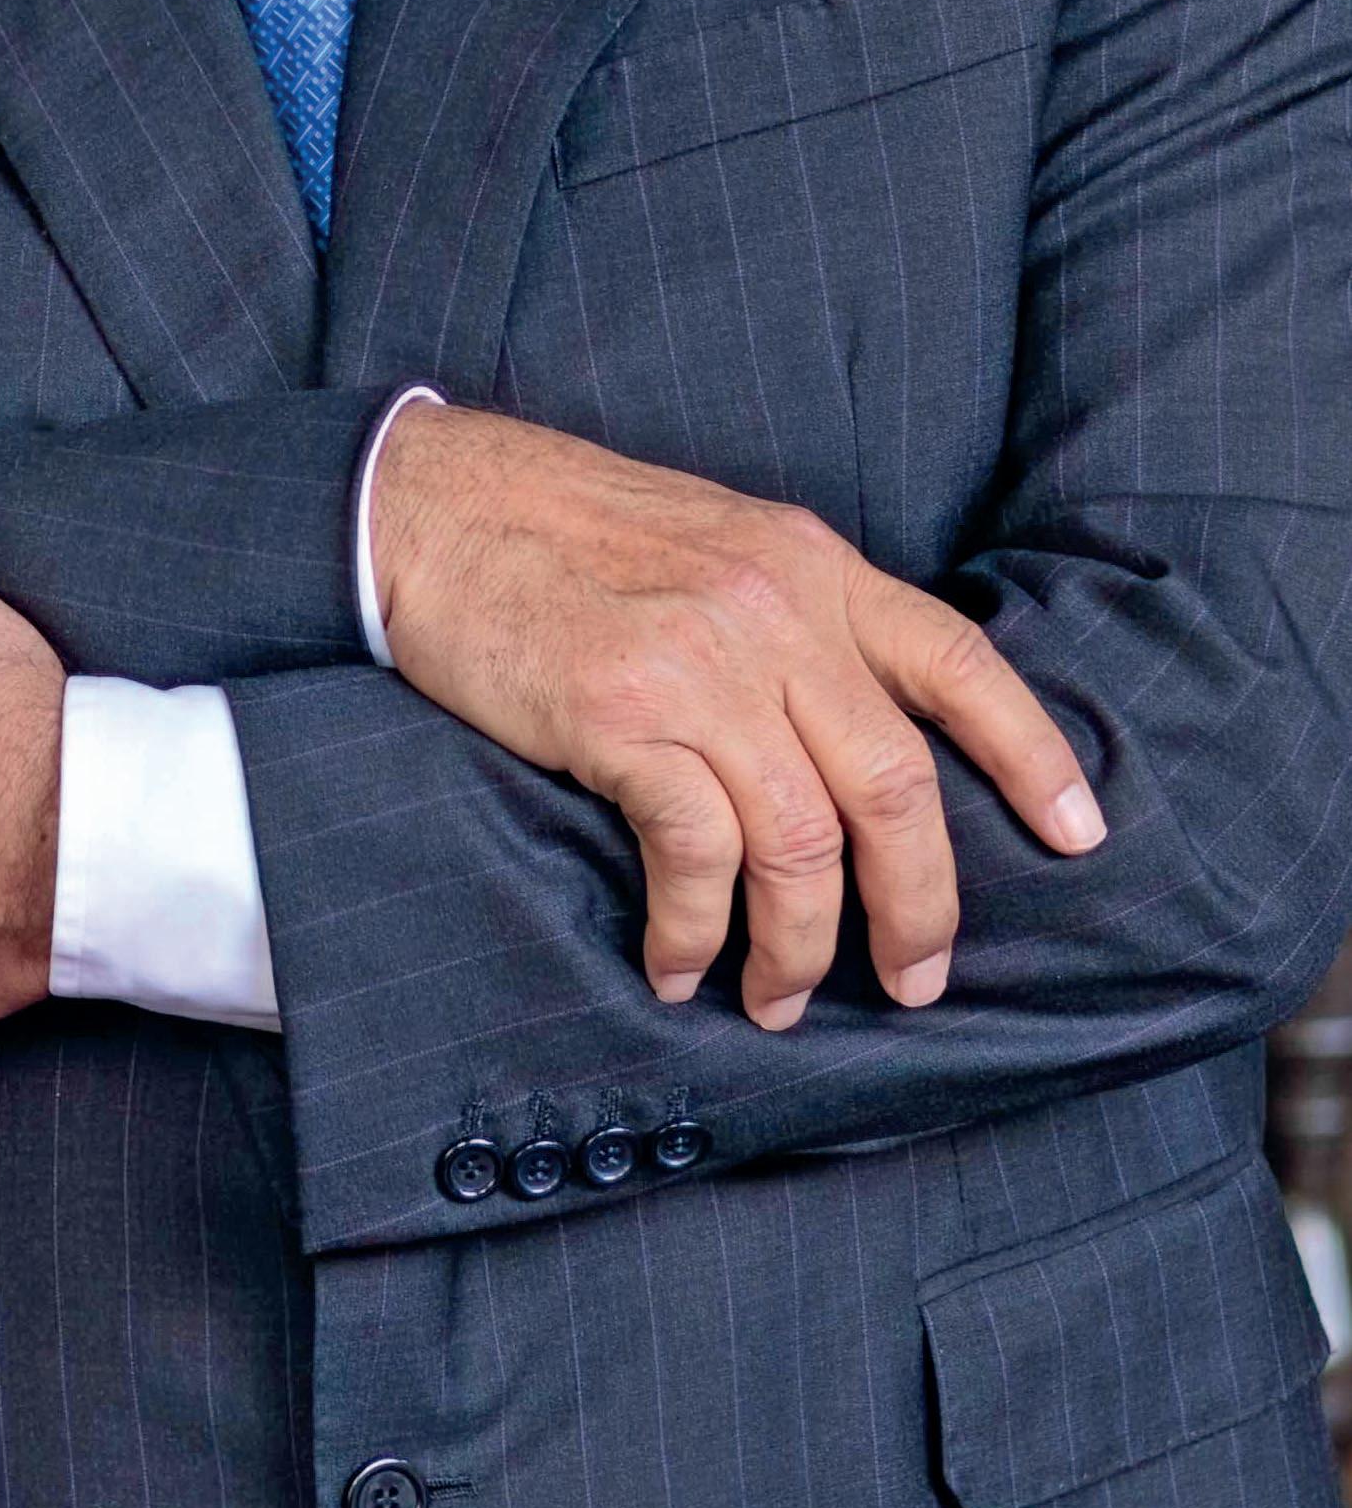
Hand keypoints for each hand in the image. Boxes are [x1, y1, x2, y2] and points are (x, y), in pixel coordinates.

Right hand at [366, 406, 1105, 1028]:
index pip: (958, 663)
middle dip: (920, 907)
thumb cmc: (558, 535)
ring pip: (805, 843)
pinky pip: (697, 855)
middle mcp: (777, 612)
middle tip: (913, 982)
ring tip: (775, 1000)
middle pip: (896, 786)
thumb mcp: (713, 544)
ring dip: (799, 947)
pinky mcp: (619, 716)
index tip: (1080, 836)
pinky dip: (697, 931)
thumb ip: (788, 619)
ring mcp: (701, 665)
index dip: (1033, 757)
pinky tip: (678, 963)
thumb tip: (842, 732)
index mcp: (811, 566)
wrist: (427, 506)